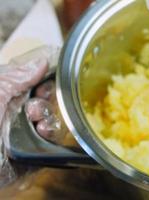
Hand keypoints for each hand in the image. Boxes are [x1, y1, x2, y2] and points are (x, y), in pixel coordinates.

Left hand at [0, 46, 60, 188]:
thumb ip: (16, 75)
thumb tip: (42, 61)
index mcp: (4, 96)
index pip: (30, 82)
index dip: (43, 78)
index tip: (46, 78)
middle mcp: (13, 114)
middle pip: (44, 99)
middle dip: (46, 98)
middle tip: (36, 100)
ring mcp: (23, 134)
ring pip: (51, 118)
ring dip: (48, 115)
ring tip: (36, 118)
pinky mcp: (32, 153)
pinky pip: (53, 141)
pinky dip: (51, 133)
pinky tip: (42, 131)